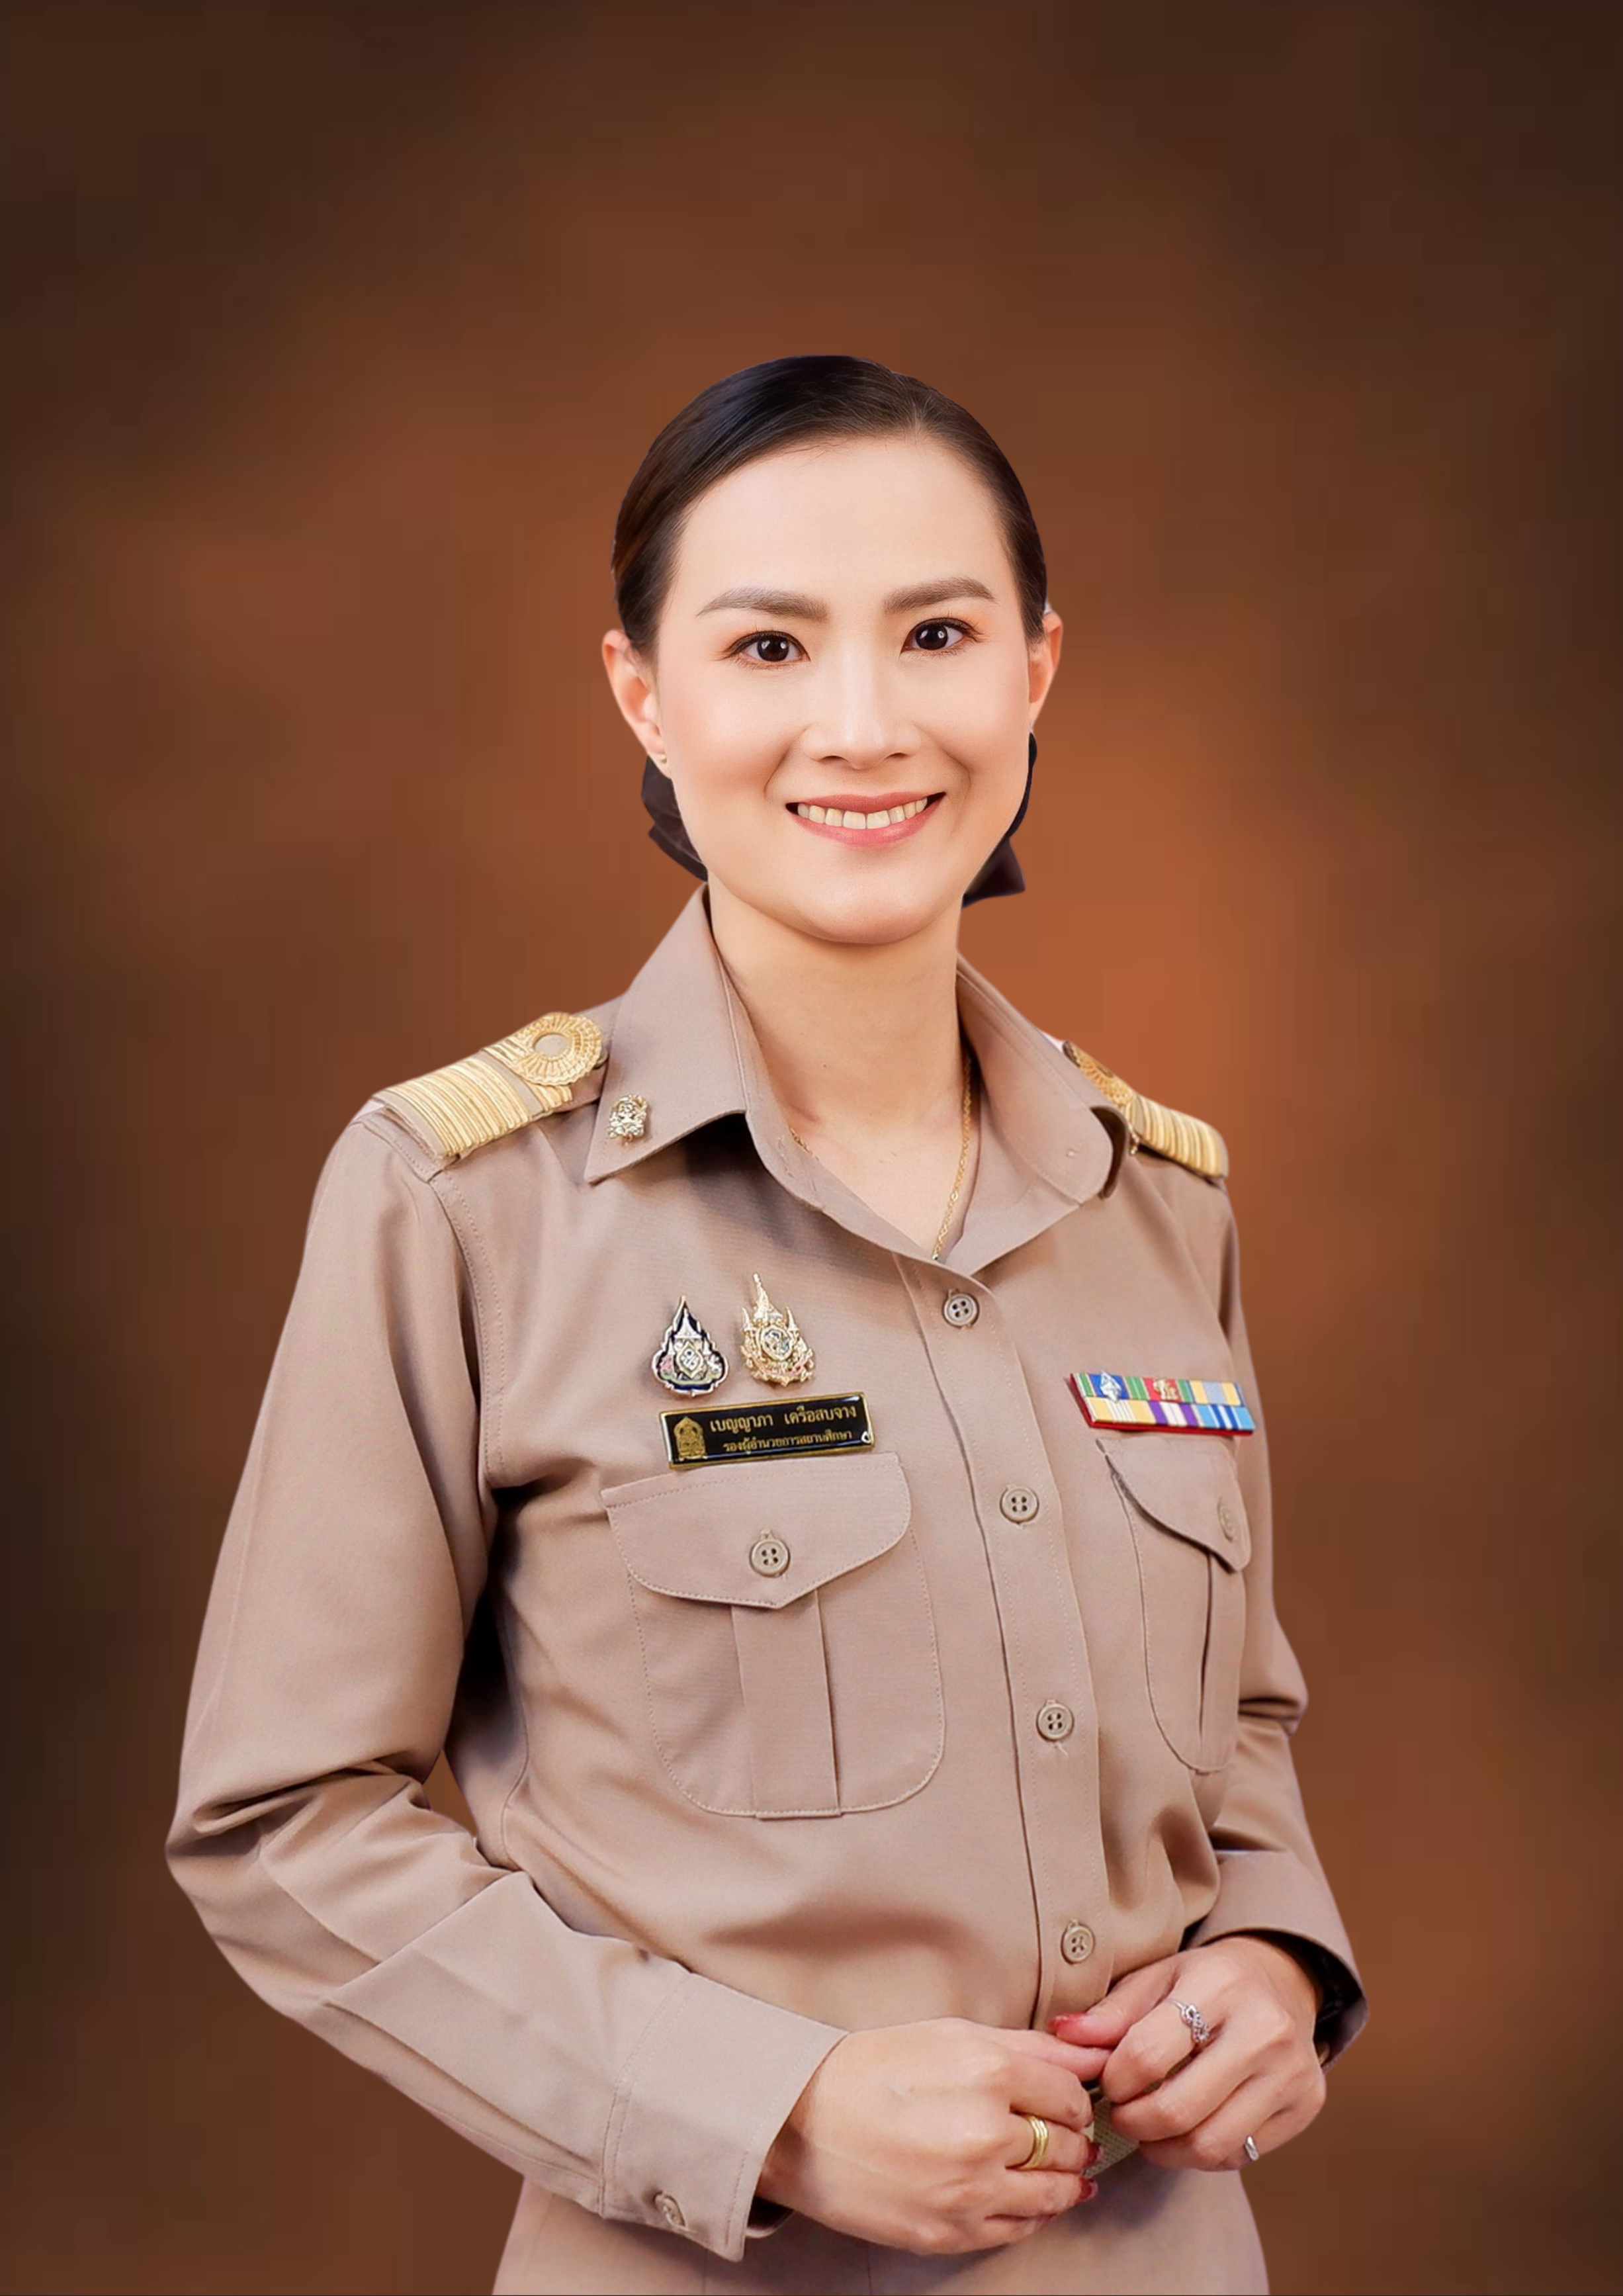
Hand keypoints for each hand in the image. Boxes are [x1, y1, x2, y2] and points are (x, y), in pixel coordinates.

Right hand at [757, 2018, 1106, 2254]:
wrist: (801, 2123)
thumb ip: (1027, 2046)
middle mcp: (985, 2133)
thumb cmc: (870, 2070)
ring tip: (1058, 2168)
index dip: (1075, 2099)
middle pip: (1069, 2146)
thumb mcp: (949, 2035)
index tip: (1068, 2102)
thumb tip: (1087, 2058)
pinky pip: (1019, 2229)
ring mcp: (969, 2189)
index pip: (1071, 2095)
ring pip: (1054, 2194)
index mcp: (986, 2073)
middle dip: (1074, 2140)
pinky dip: (1034, 2214)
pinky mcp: (950, 2232)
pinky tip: (1026, 2197)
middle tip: (1065, 2134)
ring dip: (1065, 2181)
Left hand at [1049, 1936, 1323, 2171]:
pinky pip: (1240, 2154)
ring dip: (1164, 2149)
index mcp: (1220, 1984)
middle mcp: (1264, 2029)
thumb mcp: (1157, 1979)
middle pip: (1178, 2109)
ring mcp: (1291, 2071)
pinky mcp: (1306, 2105)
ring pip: (1210, 2144)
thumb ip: (1111, 2012)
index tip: (1108, 2081)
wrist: (1280, 1984)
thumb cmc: (1204, 1983)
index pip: (1147, 2054)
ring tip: (1149, 2129)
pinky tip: (1188, 2130)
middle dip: (1134, 2122)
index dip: (1114, 2080)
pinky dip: (1201, 2153)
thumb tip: (1062, 2037)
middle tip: (1121, 2114)